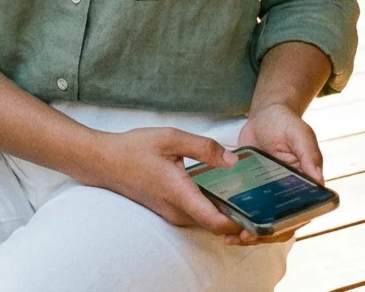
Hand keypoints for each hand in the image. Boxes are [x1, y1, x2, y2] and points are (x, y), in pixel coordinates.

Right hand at [80, 126, 245, 237]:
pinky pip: (196, 215)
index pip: (216, 222)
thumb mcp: (171, 138)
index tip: (259, 212)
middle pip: (216, 225)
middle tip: (260, 199)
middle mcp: (176, 211)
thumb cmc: (135, 148)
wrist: (104, 162)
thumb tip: (234, 161)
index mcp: (180, 194)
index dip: (240, 222)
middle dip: (238, 218)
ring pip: (206, 221)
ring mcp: (171, 214)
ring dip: (225, 213)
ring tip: (246, 193)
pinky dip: (212, 209)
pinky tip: (222, 191)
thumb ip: (205, 148)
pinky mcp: (168, 211)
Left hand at [226, 103, 323, 246]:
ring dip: (248, 233)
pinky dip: (236, 218)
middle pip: (279, 225)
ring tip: (229, 238)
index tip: (267, 232)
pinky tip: (221, 222)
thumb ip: (310, 154)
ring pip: (262, 222)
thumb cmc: (286, 123)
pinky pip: (246, 209)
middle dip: (261, 236)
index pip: (300, 215)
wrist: (265, 115)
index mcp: (306, 186)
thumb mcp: (299, 134)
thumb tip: (319, 181)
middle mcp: (288, 195)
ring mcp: (269, 195)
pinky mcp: (252, 191)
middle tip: (242, 237)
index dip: (284, 228)